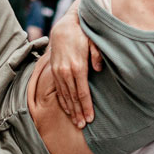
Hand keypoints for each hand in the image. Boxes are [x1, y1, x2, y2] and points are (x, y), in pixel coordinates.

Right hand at [49, 10, 102, 127]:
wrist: (64, 27)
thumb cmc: (83, 35)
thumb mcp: (93, 41)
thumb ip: (97, 54)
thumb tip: (99, 69)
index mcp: (77, 67)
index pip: (82, 92)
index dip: (86, 106)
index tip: (90, 118)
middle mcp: (66, 72)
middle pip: (73, 97)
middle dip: (78, 113)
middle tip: (83, 126)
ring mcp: (58, 72)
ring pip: (65, 96)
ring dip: (70, 110)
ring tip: (76, 122)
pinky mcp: (54, 72)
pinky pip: (58, 90)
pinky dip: (63, 101)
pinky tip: (67, 110)